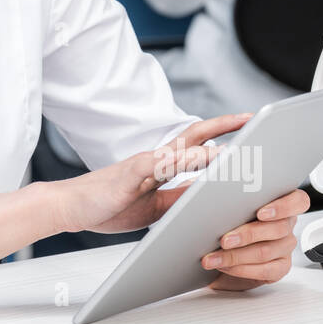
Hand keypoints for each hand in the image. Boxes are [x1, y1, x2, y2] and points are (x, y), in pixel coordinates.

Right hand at [52, 114, 252, 235]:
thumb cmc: (108, 204)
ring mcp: (145, 163)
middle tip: (252, 117)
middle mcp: (156, 158)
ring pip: (185, 147)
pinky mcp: (133, 173)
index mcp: (161, 165)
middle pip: (195, 134)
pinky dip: (186, 159)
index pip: (197, 144)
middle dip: (225, 125)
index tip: (248, 130)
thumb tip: (210, 196)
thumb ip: (180, 197)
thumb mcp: (155, 207)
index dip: (222, 135)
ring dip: (214, 144)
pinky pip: (164, 163)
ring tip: (241, 142)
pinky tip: (204, 159)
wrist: (70, 206)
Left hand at [202, 188, 310, 290]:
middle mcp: (286, 224)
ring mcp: (284, 247)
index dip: (283, 207)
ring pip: (267, 251)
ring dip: (236, 255)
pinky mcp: (279, 267)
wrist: (216, 248)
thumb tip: (202, 180)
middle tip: (224, 240)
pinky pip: (266, 270)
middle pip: (278, 229)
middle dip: (247, 235)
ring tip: (214, 256)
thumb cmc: (219, 217)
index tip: (261, 212)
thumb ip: (217, 185)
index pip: (298, 200)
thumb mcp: (215, 197)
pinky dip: (242, 269)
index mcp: (279, 201)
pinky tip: (224, 265)